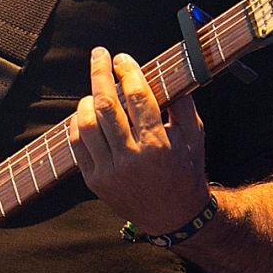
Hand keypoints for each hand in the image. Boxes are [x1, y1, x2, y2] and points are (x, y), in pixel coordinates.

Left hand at [71, 46, 210, 234]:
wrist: (174, 218)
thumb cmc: (186, 173)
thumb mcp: (195, 138)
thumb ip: (184, 105)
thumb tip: (171, 72)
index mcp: (159, 145)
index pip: (138, 98)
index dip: (128, 72)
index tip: (122, 58)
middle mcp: (132, 158)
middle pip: (106, 105)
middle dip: (100, 74)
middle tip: (99, 55)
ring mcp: (110, 171)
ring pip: (87, 124)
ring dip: (87, 99)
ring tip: (95, 90)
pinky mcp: (94, 181)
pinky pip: (77, 144)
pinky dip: (77, 123)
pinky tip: (85, 112)